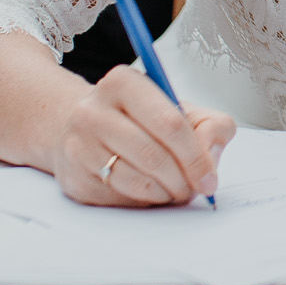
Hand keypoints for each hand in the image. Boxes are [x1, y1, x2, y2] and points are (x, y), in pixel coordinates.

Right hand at [48, 64, 233, 206]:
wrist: (84, 128)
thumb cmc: (138, 119)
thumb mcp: (179, 109)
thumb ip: (210, 125)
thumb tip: (211, 154)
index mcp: (124, 83)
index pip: (170, 124)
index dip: (196, 157)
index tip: (209, 178)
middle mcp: (94, 110)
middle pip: (154, 156)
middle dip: (182, 180)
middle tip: (194, 189)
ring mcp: (79, 145)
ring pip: (136, 182)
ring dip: (165, 194)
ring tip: (173, 189)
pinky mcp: (73, 177)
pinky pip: (119, 199)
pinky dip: (142, 201)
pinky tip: (147, 189)